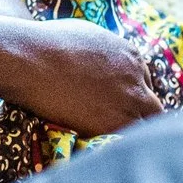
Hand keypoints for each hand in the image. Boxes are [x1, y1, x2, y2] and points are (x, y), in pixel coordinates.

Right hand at [0, 16, 159, 136]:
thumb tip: (98, 61)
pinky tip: (105, 148)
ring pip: (145, 126)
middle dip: (136, 115)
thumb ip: (103, 52)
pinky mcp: (115, 123)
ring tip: (112, 143)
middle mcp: (136, 79)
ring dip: (131, 132)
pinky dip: (119, 145)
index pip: (143, 84)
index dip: (129, 96)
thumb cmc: (47, 43)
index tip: (114, 105)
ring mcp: (129, 102)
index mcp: (131, 56)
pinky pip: (128, 140)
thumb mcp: (85, 34)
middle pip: (151, 107)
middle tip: (115, 126)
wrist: (30, 58)